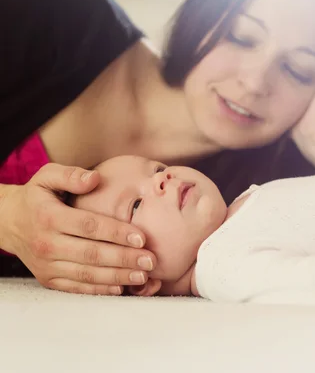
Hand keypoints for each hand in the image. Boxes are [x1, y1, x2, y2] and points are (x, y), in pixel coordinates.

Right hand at [0, 163, 156, 294]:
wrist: (6, 222)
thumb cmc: (36, 196)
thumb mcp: (46, 176)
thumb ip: (71, 175)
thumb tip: (95, 178)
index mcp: (49, 217)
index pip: (89, 226)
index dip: (116, 232)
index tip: (142, 238)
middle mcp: (47, 244)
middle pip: (91, 254)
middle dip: (124, 259)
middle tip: (151, 261)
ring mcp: (46, 265)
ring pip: (86, 274)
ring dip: (117, 277)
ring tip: (143, 276)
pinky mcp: (48, 279)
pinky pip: (76, 288)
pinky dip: (99, 290)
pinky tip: (121, 288)